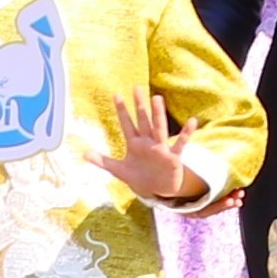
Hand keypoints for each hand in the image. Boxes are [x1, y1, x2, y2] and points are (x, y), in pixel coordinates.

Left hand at [106, 89, 198, 203]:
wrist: (158, 190)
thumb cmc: (140, 177)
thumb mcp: (119, 170)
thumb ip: (103, 161)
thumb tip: (84, 154)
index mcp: (135, 144)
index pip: (127, 124)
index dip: (122, 111)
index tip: (116, 95)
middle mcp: (148, 142)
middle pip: (143, 121)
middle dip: (139, 105)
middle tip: (137, 87)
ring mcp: (161, 148)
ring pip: (159, 128)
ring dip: (157, 115)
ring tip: (157, 99)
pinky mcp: (173, 157)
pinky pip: (181, 144)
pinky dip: (186, 134)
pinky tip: (192, 122)